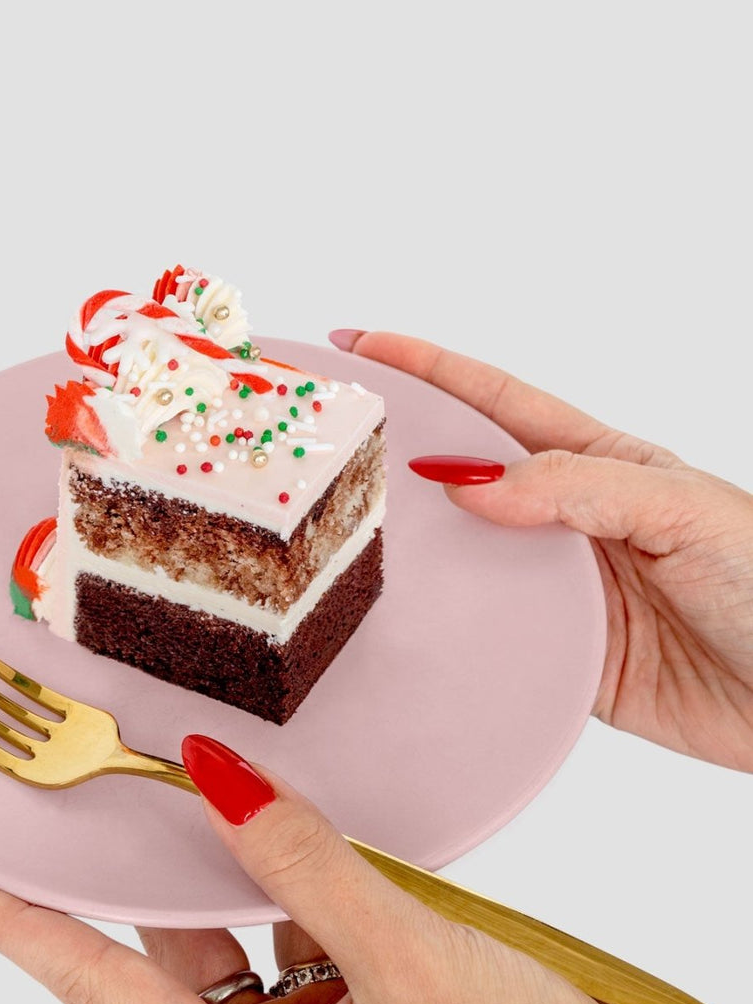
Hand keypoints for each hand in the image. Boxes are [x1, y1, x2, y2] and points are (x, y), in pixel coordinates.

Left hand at [0, 736, 752, 1003]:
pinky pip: (290, 945)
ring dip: (224, 875)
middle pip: (156, 959)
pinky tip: (295, 839)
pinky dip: (286, 891)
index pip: (94, 989)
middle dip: (120, 878)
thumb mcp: (408, 957)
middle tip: (71, 794)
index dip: (12, 925)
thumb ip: (302, 862)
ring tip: (197, 797)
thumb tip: (215, 777)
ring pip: (230, 943)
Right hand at [331, 331, 752, 771]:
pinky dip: (442, 634)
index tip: (360, 344)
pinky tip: (398, 627)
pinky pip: (483, 641)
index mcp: (600, 463)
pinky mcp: (560, 660)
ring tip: (332, 538)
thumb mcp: (680, 509)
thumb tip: (471, 483)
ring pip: (462, 563)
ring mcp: (559, 592)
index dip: (427, 369)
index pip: (494, 403)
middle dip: (393, 457)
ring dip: (407, 553)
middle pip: (463, 481)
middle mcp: (568, 523)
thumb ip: (578, 489)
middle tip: (323, 446)